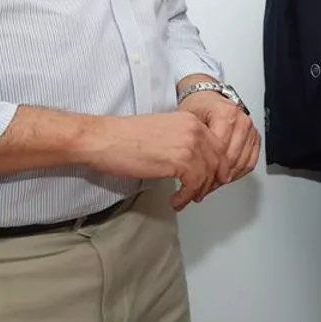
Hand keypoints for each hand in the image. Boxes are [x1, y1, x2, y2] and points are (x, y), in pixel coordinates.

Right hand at [82, 112, 228, 210]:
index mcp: (190, 120)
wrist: (102, 138)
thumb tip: (194, 162)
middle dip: (212, 181)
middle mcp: (194, 129)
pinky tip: (177, 201)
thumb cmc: (123, 137)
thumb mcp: (163, 132)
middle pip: (218, 160)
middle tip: (201, 193)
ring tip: (186, 199)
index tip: (211, 179)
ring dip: (198, 191)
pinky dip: (187, 197)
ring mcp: (189, 144)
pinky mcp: (180, 161)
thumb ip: (182, 143)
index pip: (217, 146)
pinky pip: (195, 184)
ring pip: (208, 174)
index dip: (216, 166)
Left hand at [179, 90, 260, 188]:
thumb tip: (186, 167)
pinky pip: (252, 159)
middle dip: (217, 177)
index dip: (208, 169)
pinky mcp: (254, 135)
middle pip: (232, 158)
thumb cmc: (197, 106)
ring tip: (213, 185)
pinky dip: (241, 171)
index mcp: (225, 114)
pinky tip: (229, 176)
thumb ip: (191, 141)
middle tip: (203, 189)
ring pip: (243, 161)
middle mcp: (241, 120)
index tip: (197, 182)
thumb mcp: (187, 119)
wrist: (207, 97)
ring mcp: (250, 128)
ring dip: (228, 177)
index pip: (220, 149)